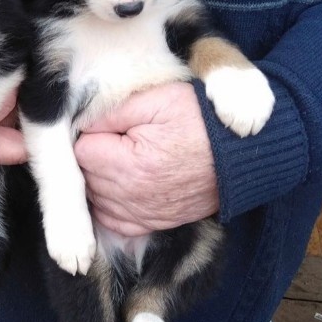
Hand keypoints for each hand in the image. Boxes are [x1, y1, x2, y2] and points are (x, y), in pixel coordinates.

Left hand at [74, 83, 219, 236]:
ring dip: (99, 181)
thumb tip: (83, 123)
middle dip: (92, 157)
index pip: (80, 152)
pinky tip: (119, 185)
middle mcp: (133, 195)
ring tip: (118, 159)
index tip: (105, 126)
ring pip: (95, 200)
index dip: (89, 134)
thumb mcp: (158, 100)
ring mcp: (143, 213)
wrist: (241, 154)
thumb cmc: (201, 120)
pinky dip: (109, 206)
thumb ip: (113, 111)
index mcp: (131, 163)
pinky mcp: (153, 222)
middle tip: (113, 139)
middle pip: (85, 178)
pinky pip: (113, 222)